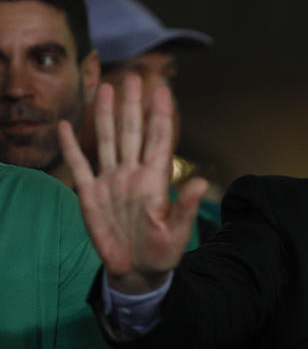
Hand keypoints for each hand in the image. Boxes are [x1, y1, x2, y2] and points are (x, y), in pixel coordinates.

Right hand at [58, 75, 207, 293]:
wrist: (137, 270)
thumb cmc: (162, 252)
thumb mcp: (177, 232)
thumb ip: (186, 207)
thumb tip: (201, 182)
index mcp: (154, 180)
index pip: (159, 139)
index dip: (160, 114)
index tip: (162, 89)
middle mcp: (132, 174)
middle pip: (132, 131)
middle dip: (133, 105)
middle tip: (134, 77)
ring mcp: (111, 182)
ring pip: (108, 140)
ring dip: (106, 115)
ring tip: (106, 89)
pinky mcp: (91, 195)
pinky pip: (80, 165)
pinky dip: (71, 146)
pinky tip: (65, 126)